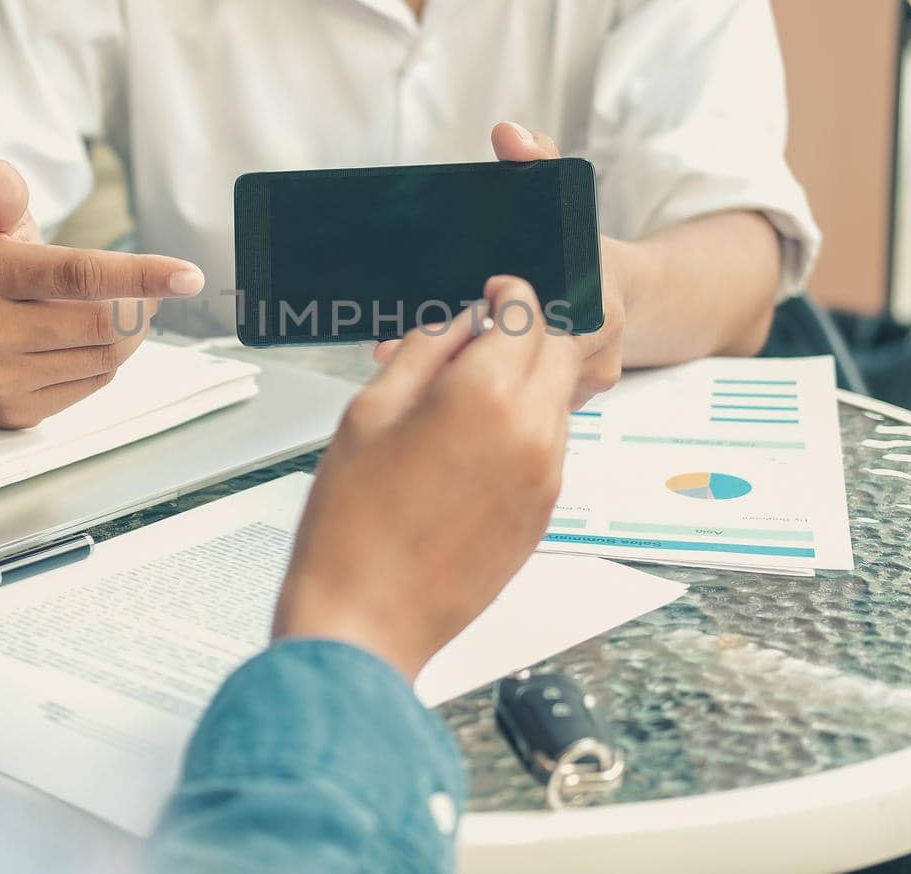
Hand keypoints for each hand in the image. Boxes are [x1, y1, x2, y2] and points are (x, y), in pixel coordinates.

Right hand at [0, 159, 204, 428]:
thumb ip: (0, 195)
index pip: (77, 275)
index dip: (141, 274)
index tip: (191, 277)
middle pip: (102, 323)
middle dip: (139, 302)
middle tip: (145, 288)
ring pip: (104, 358)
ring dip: (130, 331)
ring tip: (120, 307)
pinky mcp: (14, 413)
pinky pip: (92, 385)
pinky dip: (106, 359)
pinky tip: (87, 338)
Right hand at [274, 276, 582, 682]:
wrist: (366, 618)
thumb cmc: (352, 524)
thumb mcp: (369, 412)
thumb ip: (423, 352)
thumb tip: (458, 324)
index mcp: (486, 395)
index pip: (526, 315)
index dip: (510, 294)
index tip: (494, 292)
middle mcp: (532, 432)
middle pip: (557, 352)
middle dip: (529, 334)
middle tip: (486, 336)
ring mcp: (546, 477)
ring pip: (557, 400)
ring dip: (527, 383)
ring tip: (464, 398)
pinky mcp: (544, 514)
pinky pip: (549, 447)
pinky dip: (525, 428)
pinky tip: (471, 445)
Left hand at [378, 122, 623, 408]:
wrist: (625, 293)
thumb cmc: (582, 248)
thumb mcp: (564, 198)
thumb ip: (537, 162)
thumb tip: (508, 133)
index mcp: (597, 310)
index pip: (530, 323)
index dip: (478, 323)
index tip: (428, 320)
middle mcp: (594, 359)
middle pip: (514, 368)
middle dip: (451, 358)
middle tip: (390, 344)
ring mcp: (580, 392)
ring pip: (511, 395)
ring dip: (459, 380)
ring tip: (400, 365)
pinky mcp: (563, 412)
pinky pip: (514, 409)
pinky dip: (476, 394)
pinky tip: (431, 385)